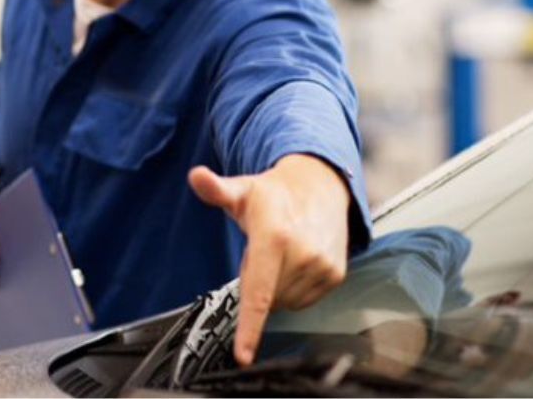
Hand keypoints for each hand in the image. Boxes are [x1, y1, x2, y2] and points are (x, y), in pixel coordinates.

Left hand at [188, 155, 351, 366]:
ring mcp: (322, 267)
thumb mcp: (241, 189)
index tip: (243, 355)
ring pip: (285, 302)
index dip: (250, 329)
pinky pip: (304, 300)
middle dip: (258, 282)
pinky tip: (295, 261)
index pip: (258, 294)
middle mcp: (302, 254)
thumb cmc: (273, 194)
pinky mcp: (336, 275)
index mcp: (274, 238)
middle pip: (267, 299)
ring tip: (280, 252)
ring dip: (276, 286)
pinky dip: (294, 288)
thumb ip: (215, 189)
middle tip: (261, 251)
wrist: (321, 186)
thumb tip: (196, 176)